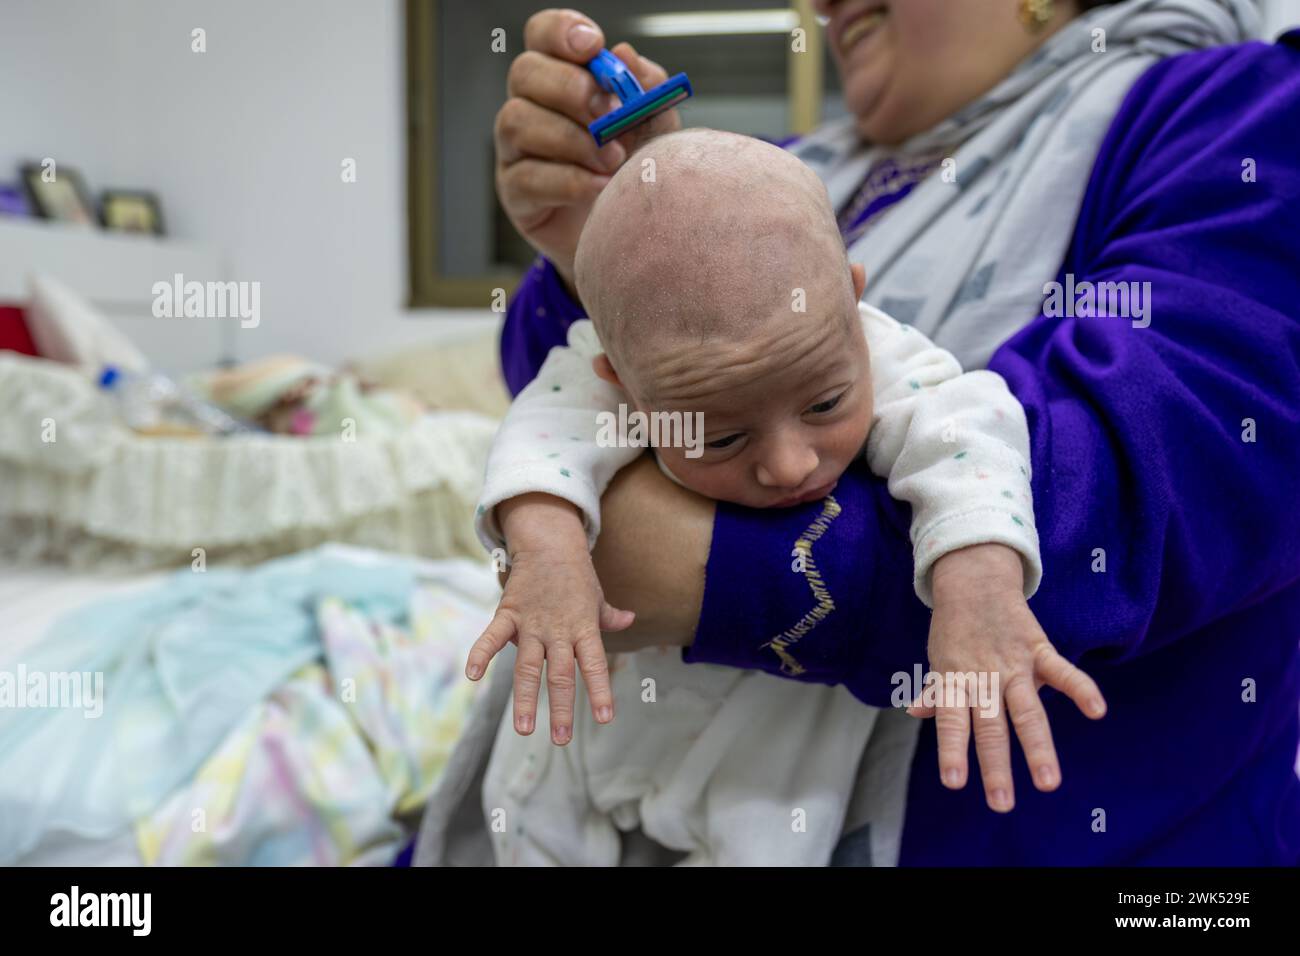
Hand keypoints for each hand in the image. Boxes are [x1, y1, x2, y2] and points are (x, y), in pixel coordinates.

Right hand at [465, 494, 634, 743]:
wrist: (549, 542)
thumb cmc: (575, 574)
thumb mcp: (596, 596)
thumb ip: (609, 616)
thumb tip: (629, 620)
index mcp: (583, 628)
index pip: (594, 665)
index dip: (599, 692)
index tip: (604, 719)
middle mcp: (558, 630)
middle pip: (559, 674)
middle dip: (560, 708)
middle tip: (560, 739)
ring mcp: (532, 623)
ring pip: (527, 666)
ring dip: (524, 698)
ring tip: (523, 729)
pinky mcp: (508, 614)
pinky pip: (492, 637)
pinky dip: (480, 654)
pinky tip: (471, 676)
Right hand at [495, 9, 681, 288]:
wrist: (625, 238)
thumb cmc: (632, 173)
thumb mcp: (653, 129)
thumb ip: (646, 92)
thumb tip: (626, 57)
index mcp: (560, 78)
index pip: (542, 35)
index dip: (561, 31)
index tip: (593, 46)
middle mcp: (530, 106)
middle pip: (525, 72)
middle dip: (570, 88)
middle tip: (609, 113)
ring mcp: (515, 150)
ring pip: (517, 121)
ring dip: (571, 139)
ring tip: (613, 161)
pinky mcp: (515, 192)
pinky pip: (528, 177)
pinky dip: (569, 181)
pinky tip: (601, 188)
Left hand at [909, 543, 1107, 811]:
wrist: (973, 581)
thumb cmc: (956, 629)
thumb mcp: (941, 660)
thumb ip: (936, 690)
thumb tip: (914, 713)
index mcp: (957, 682)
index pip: (952, 722)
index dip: (952, 751)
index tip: (954, 783)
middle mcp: (985, 678)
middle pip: (992, 727)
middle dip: (996, 766)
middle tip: (1001, 803)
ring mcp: (1013, 665)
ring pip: (1027, 711)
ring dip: (1038, 747)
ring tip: (1048, 782)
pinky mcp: (1038, 649)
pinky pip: (1062, 671)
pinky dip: (1080, 689)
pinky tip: (1097, 711)